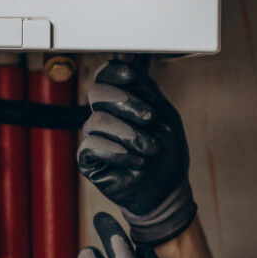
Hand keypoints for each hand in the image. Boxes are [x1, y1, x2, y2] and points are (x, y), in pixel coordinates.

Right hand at [77, 58, 195, 243]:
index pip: (106, 76)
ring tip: (149, 148)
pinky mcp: (89, 159)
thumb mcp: (166, 118)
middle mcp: (106, 116)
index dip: (114, 72)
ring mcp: (95, 137)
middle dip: (125, 102)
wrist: (166, 190)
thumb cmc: (167, 155)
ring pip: (97, 121)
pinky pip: (92, 145)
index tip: (131, 77)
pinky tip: (136, 160)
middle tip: (149, 118)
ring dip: (128, 133)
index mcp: (124, 102)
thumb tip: (129, 66)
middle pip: (96, 92)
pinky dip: (117, 152)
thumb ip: (148, 93)